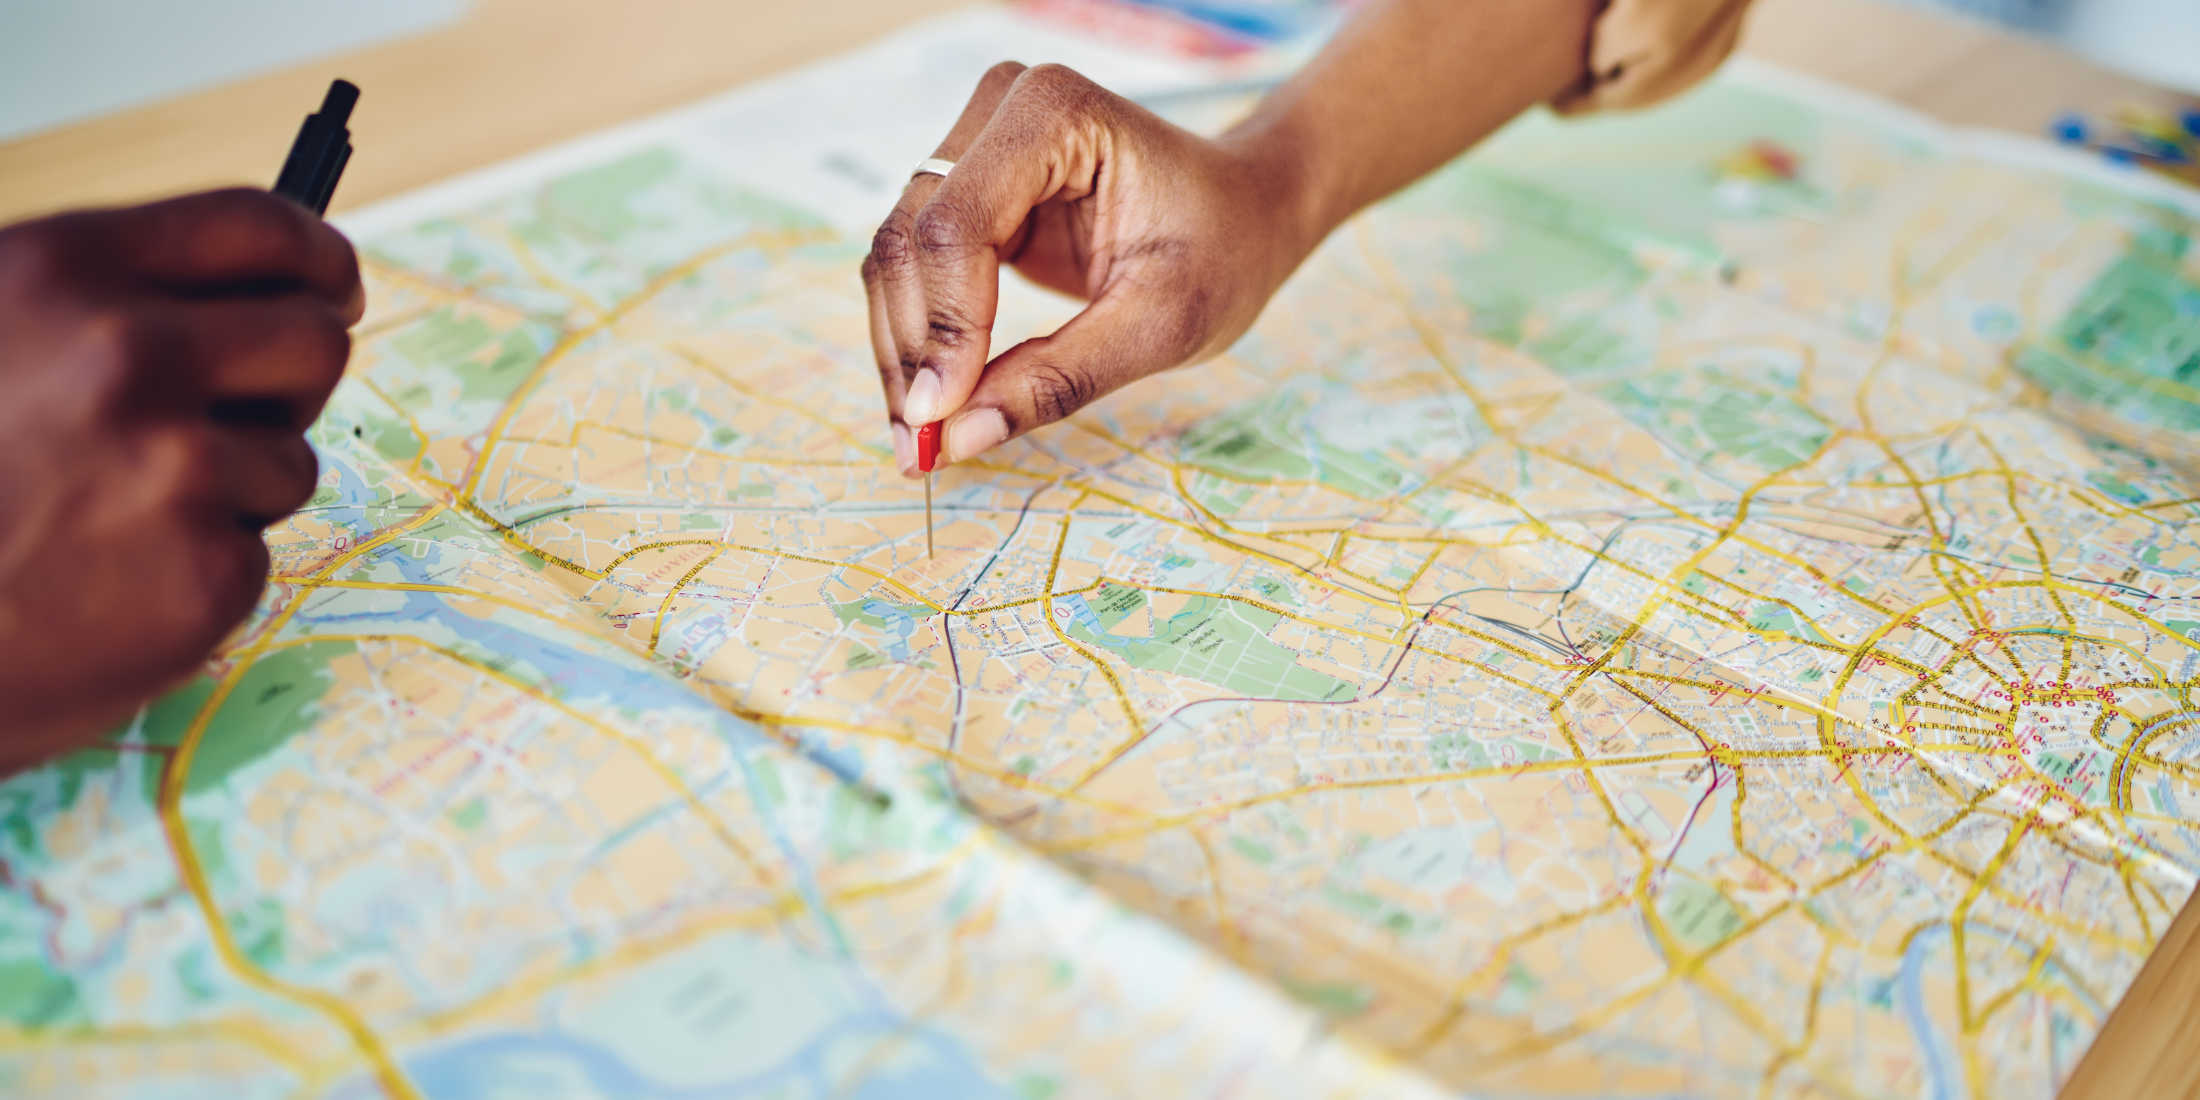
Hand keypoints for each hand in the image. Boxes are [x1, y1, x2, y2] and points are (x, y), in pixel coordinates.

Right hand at [0, 189, 361, 772]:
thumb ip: (104, 297)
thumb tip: (270, 278)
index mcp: (65, 271)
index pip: (260, 228)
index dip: (316, 260)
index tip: (330, 288)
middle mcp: (127, 355)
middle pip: (314, 339)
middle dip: (290, 380)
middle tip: (235, 415)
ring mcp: (175, 465)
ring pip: (289, 457)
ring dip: (231, 488)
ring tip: (112, 519)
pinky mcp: (207, 569)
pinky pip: (256, 550)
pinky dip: (201, 569)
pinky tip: (112, 583)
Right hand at [862, 61, 1316, 474]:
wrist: (1245, 212)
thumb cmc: (1222, 249)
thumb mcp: (1161, 325)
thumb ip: (1060, 377)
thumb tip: (959, 436)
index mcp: (1054, 114)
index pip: (958, 224)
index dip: (944, 326)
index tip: (942, 417)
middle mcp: (999, 112)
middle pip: (911, 239)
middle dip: (912, 351)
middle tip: (919, 448)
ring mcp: (976, 147)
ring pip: (898, 258)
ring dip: (903, 354)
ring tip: (919, 441)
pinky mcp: (969, 192)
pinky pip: (917, 269)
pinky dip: (919, 340)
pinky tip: (932, 405)